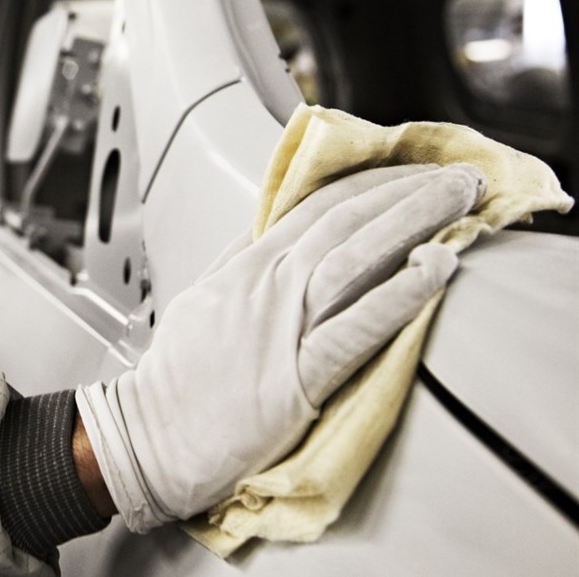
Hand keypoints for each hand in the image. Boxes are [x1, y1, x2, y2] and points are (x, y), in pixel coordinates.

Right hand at [75, 163, 485, 531]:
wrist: (148, 440)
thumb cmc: (174, 383)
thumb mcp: (200, 301)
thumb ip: (235, 262)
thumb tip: (264, 230)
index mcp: (245, 268)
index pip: (315, 206)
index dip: (370, 182)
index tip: (411, 171)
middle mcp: (267, 287)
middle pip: (346, 221)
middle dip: (409, 192)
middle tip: (460, 176)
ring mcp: (283, 327)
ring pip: (356, 258)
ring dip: (416, 222)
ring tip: (462, 201)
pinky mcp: (299, 377)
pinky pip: (357, 328)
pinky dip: (400, 294)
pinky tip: (436, 268)